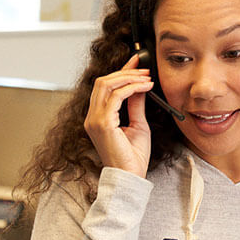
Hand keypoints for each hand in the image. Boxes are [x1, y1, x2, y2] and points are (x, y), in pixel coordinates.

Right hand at [84, 54, 153, 177]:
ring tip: (147, 77)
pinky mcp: (102, 124)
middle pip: (103, 82)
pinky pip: (115, 96)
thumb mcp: (138, 125)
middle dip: (125, 71)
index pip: (105, 87)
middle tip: (145, 69)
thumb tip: (139, 87)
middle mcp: (92, 117)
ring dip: (129, 77)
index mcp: (98, 118)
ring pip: (106, 85)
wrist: (131, 177)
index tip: (137, 62)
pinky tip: (145, 87)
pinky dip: (131, 88)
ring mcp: (94, 120)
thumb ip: (135, 105)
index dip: (121, 71)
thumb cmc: (133, 158)